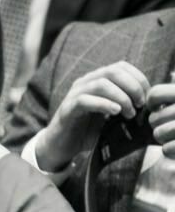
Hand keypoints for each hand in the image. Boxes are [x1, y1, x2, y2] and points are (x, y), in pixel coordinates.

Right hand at [31, 61, 150, 172]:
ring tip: (129, 113)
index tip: (147, 96)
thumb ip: (125, 103)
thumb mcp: (111, 114)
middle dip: (132, 87)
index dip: (138, 78)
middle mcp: (85, 83)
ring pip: (101, 84)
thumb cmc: (88, 130)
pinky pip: (85, 100)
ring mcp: (74, 94)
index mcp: (96, 80)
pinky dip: (103, 104)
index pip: (120, 66)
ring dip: (121, 97)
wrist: (63, 145)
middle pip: (112, 71)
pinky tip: (114, 113)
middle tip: (140, 104)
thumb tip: (147, 101)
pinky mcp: (67, 109)